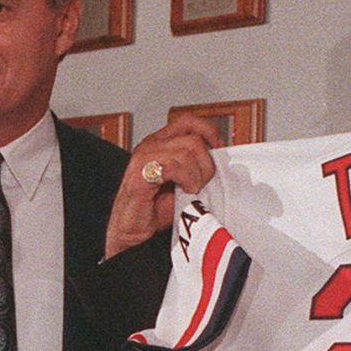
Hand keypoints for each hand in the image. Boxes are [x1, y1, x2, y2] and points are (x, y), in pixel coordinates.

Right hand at [103, 114, 224, 258]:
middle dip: (206, 164)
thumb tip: (220, 160)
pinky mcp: (141, 173)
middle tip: (202, 182)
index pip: (189, 121)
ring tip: (192, 189)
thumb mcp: (182, 182)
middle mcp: (151, 145)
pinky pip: (174, 167)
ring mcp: (145, 157)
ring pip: (187, 152)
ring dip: (197, 175)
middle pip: (193, 139)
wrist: (131, 229)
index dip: (209, 132)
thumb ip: (196, 166)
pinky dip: (187, 180)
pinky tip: (185, 191)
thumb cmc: (154, 208)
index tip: (217, 151)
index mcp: (160, 143)